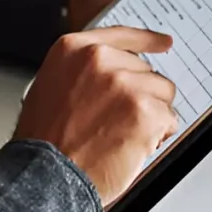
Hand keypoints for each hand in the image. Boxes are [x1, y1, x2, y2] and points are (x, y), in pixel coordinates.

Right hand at [14, 28, 178, 205]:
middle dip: (140, 96)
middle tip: (117, 124)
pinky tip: (132, 146)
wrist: (45, 175)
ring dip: (152, 116)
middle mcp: (101, 61)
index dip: (147, 41)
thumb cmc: (43, 143)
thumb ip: (82, 73)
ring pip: (163, 94)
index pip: (122, 36)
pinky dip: (158, 136)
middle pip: (145, 70)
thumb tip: (112, 75)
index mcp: (74, 50)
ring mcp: (125, 84)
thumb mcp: (50, 88)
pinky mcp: (145, 111)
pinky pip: (169, 119)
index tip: (162, 42)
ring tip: (122, 135)